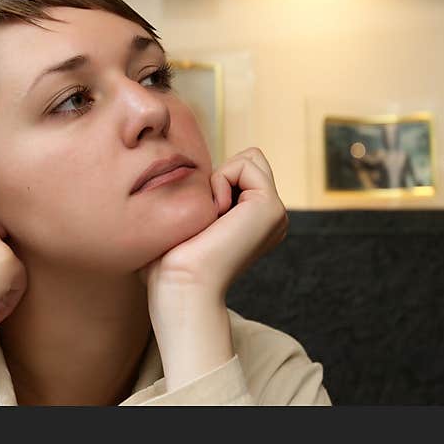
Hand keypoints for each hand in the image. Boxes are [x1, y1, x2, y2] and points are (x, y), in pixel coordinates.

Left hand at [136, 147, 287, 389]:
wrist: (180, 285)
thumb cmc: (169, 261)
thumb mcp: (183, 220)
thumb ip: (193, 195)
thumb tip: (175, 172)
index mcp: (253, 220)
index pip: (240, 167)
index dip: (213, 179)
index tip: (200, 217)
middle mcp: (269, 217)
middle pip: (250, 158)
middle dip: (220, 174)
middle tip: (206, 214)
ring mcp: (275, 212)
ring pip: (250, 158)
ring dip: (218, 180)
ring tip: (211, 217)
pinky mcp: (271, 208)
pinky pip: (245, 164)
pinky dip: (220, 182)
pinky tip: (215, 215)